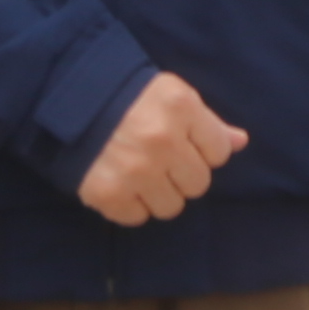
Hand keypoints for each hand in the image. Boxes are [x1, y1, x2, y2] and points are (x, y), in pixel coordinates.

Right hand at [76, 70, 246, 224]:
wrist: (67, 96)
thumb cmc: (126, 92)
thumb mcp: (171, 94)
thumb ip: (207, 120)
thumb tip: (241, 142)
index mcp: (181, 108)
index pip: (219, 153)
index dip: (202, 150)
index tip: (183, 143)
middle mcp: (162, 141)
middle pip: (198, 184)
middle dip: (182, 174)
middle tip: (160, 160)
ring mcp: (135, 170)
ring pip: (171, 207)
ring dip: (159, 194)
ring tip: (140, 173)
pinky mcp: (108, 193)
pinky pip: (138, 217)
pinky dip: (131, 205)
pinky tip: (121, 182)